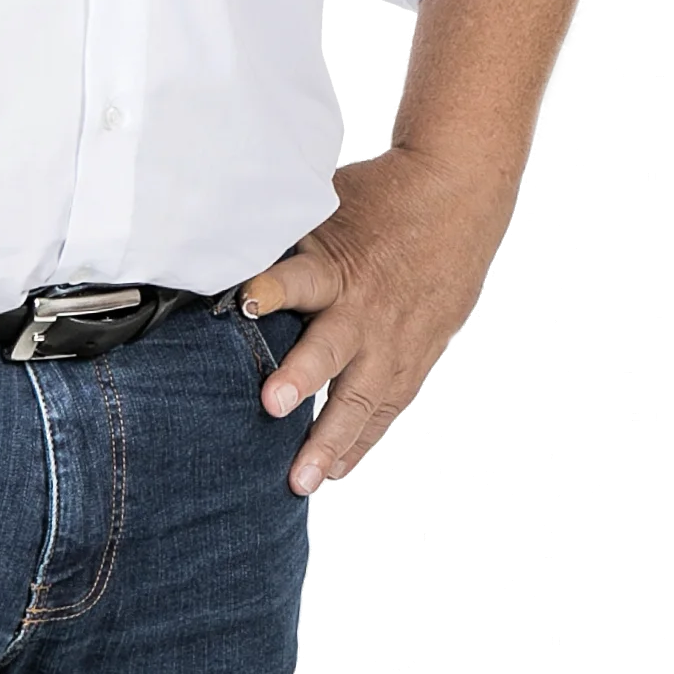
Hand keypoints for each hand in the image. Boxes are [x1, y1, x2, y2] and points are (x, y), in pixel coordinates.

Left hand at [234, 145, 518, 496]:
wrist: (457, 195)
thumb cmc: (385, 197)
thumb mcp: (326, 204)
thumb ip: (281, 236)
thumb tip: (215, 237)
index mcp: (336, 264)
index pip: (298, 277)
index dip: (271, 289)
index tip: (246, 300)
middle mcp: (363, 308)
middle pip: (330, 349)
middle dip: (301, 378)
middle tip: (273, 404)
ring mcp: (391, 341)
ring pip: (360, 398)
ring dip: (330, 440)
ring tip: (304, 479)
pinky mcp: (413, 359)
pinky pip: (384, 410)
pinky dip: (359, 442)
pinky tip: (334, 472)